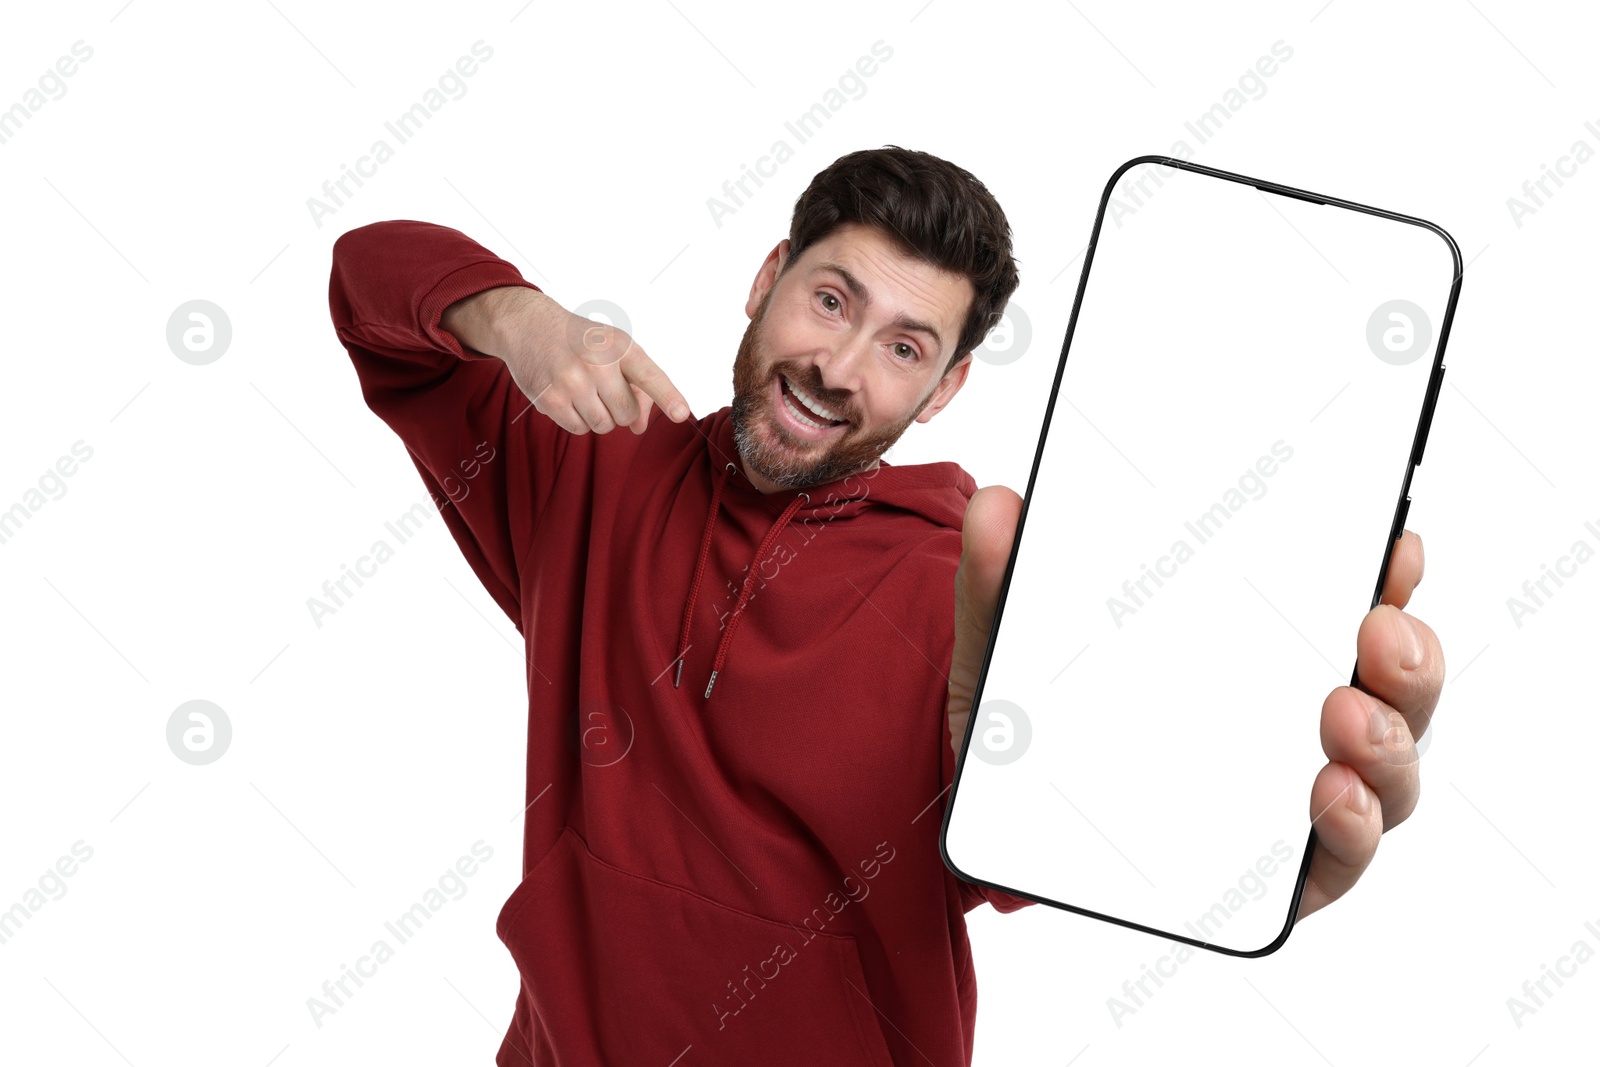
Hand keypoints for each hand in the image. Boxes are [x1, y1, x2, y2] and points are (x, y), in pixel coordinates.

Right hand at [442, 285, 692, 434]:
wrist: (528, 325)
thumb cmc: (580, 340)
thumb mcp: (613, 350)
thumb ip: (636, 387)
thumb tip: (640, 428)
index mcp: (619, 346)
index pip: (648, 375)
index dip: (667, 396)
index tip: (682, 414)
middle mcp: (596, 363)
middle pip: (626, 414)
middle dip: (620, 409)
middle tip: (604, 389)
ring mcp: (571, 382)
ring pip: (604, 426)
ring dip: (599, 416)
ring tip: (584, 390)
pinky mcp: (549, 400)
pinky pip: (579, 429)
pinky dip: (578, 419)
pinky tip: (567, 396)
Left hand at [945, 491, 1443, 923]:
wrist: (997, 824)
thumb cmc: (1037, 721)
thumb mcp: (1011, 643)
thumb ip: (1002, 579)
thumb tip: (993, 506)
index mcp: (1257, 648)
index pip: (1346, 605)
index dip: (1387, 575)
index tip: (1395, 545)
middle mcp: (1296, 720)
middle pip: (1392, 687)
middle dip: (1406, 656)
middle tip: (1377, 631)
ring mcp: (1294, 796)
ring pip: (1385, 771)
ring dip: (1386, 742)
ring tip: (1347, 716)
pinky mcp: (1276, 873)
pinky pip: (1337, 860)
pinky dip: (1350, 830)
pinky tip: (1332, 798)